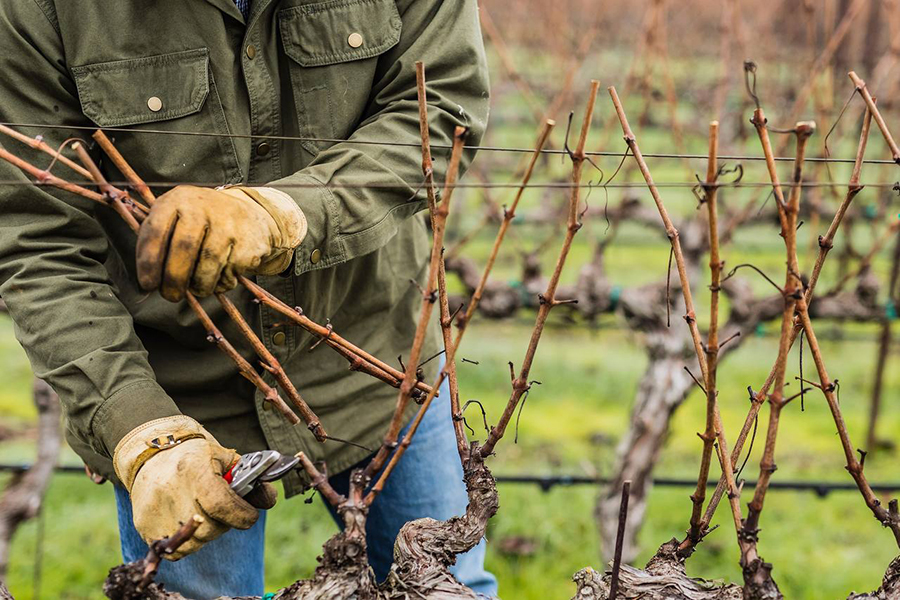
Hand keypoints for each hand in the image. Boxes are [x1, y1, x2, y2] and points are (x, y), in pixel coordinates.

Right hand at [113, 416, 276, 559]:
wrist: (150, 451)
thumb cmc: (195, 454)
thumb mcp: (226, 458)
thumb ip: (251, 479)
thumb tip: (269, 500)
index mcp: (194, 469)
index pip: (221, 504)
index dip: (241, 514)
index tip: (250, 515)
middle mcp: (171, 491)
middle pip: (210, 528)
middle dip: (226, 522)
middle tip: (224, 509)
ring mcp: (155, 511)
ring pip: (194, 543)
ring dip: (208, 533)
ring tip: (205, 512)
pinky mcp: (144, 526)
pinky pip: (175, 550)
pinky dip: (189, 541)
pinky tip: (190, 522)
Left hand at [136, 186, 306, 301]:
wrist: (252, 214)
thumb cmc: (204, 221)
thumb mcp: (178, 215)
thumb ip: (160, 239)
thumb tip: (148, 280)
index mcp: (178, 200)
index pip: (156, 230)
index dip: (148, 261)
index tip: (147, 284)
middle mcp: (204, 208)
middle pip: (183, 249)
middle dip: (173, 280)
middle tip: (170, 296)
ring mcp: (229, 225)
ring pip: (207, 266)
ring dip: (199, 286)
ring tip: (197, 288)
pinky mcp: (247, 244)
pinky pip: (228, 275)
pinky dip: (221, 284)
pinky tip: (220, 276)